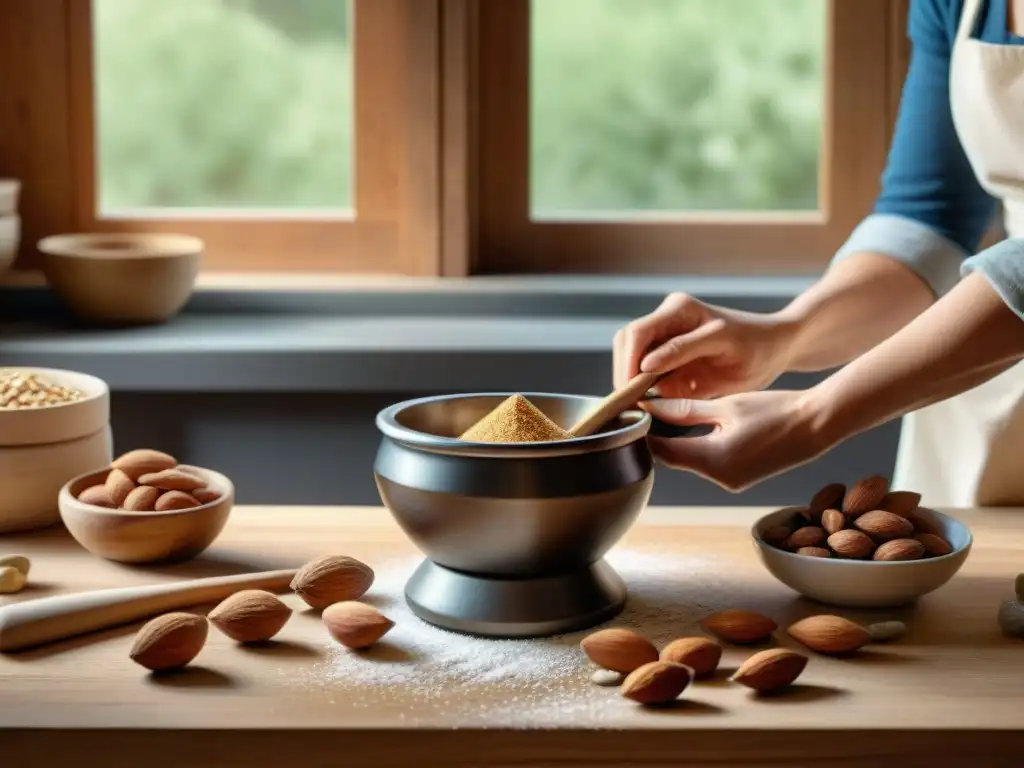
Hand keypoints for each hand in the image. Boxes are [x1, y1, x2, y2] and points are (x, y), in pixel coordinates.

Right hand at [612, 293, 796, 399]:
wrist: (773, 347)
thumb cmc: (756, 345)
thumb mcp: (723, 346)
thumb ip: (683, 352)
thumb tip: (644, 367)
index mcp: (680, 309)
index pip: (638, 333)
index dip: (628, 363)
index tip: (631, 392)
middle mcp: (666, 317)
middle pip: (626, 341)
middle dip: (624, 372)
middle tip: (630, 404)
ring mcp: (665, 333)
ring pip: (628, 353)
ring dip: (628, 378)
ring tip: (637, 404)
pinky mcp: (666, 352)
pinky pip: (641, 366)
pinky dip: (638, 383)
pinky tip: (646, 401)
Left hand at [641, 390, 831, 491]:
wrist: (817, 425)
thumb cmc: (775, 410)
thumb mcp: (725, 406)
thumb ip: (685, 409)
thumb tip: (650, 406)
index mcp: (713, 460)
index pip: (661, 449)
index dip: (646, 429)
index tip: (637, 408)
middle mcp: (718, 479)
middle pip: (673, 458)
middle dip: (659, 435)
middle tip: (649, 407)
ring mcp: (730, 483)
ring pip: (689, 461)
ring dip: (677, 441)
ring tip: (668, 412)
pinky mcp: (739, 480)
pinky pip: (707, 464)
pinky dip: (697, 447)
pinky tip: (694, 426)